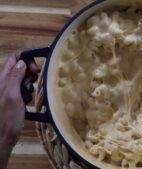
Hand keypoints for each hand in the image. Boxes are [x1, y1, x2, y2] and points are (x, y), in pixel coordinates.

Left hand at [0, 54, 38, 168]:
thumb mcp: (12, 95)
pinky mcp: (13, 99)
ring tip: (30, 93)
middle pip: (19, 67)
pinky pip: (22, 89)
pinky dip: (28, 92)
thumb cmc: (7, 117)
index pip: (13, 59)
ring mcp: (8, 91)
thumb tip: (22, 61)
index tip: (36, 68)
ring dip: (29, 83)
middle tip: (35, 80)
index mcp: (2, 79)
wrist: (3, 137)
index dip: (26, 59)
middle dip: (29, 71)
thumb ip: (15, 77)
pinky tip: (28, 100)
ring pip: (22, 78)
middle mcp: (4, 82)